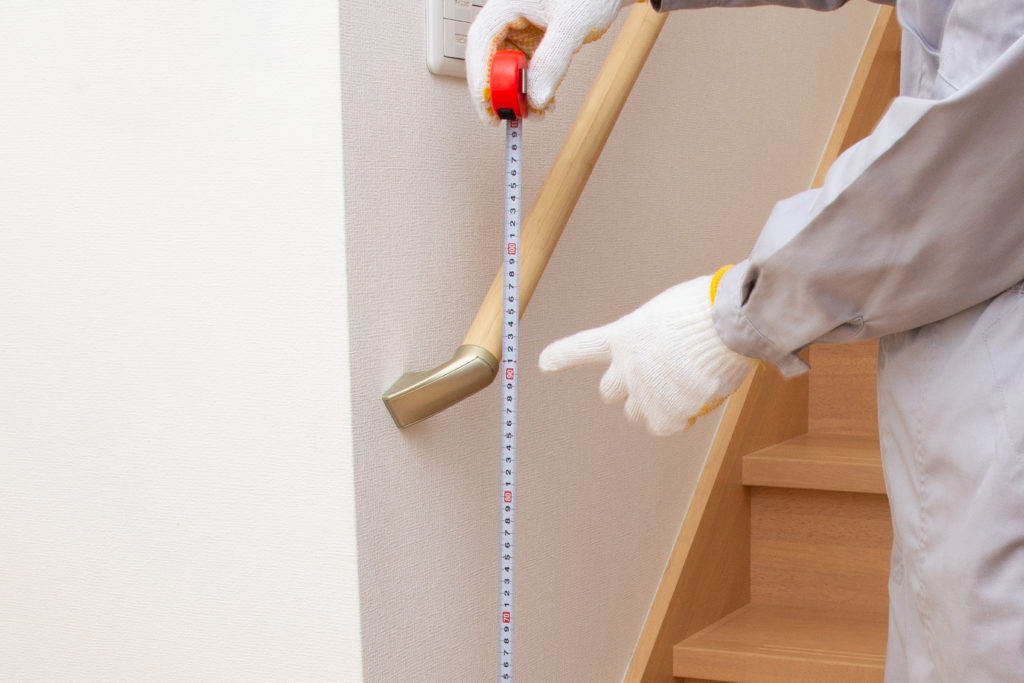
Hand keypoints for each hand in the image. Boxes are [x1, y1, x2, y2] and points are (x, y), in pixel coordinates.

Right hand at [466, 0, 635, 121]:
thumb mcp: (571, 26)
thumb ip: (552, 62)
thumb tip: (535, 98)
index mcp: (506, 3)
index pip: (481, 41)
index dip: (480, 76)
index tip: (488, 104)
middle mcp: (509, 16)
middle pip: (490, 58)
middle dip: (499, 90)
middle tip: (508, 115)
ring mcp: (522, 28)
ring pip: (508, 67)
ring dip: (518, 93)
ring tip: (534, 112)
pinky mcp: (535, 40)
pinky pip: (527, 68)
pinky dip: (533, 87)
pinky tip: (544, 102)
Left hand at [538, 273, 751, 434]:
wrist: (723, 324)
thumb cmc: (704, 309)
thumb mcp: (667, 312)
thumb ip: (655, 337)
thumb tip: (669, 354)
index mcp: (624, 336)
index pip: (584, 347)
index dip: (562, 356)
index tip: (544, 362)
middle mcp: (626, 367)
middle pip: (608, 392)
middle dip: (626, 389)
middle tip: (656, 381)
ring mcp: (643, 392)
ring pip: (636, 413)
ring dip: (653, 406)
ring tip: (683, 388)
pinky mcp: (664, 412)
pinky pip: (664, 425)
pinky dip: (679, 418)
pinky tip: (696, 400)